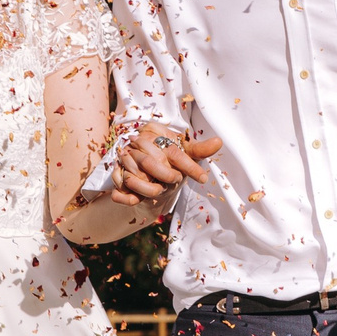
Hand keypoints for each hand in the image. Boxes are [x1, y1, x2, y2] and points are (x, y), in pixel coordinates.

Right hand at [107, 124, 222, 203]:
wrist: (145, 164)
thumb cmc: (169, 158)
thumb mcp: (184, 151)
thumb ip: (200, 149)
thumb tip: (220, 142)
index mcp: (156, 135)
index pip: (174, 152)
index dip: (189, 167)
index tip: (203, 178)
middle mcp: (138, 146)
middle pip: (151, 163)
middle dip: (166, 177)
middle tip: (175, 182)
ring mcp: (125, 160)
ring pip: (134, 177)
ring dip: (149, 189)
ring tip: (158, 191)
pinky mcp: (116, 175)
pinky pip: (119, 190)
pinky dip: (128, 198)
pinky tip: (136, 200)